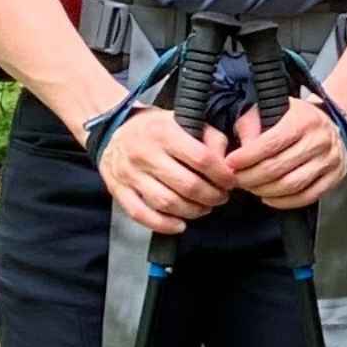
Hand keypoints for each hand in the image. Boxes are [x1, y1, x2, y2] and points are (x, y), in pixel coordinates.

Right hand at [92, 108, 234, 234]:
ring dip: (192, 211)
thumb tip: (227, 163)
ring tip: (204, 208)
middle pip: (187, 185)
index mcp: (165, 132)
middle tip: (221, 197)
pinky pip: (141, 214)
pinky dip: (163, 224)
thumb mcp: (185, 121)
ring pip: (167, 202)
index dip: (222, 175)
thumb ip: (211, 138)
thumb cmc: (158, 129)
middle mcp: (145, 153)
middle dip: (211, 196)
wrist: (115, 131)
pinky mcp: (118, 190)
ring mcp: (130, 173)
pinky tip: (180, 224)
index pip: (202, 158)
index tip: (231, 181)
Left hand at [229, 97, 346, 211]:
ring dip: (264, 190)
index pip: (270, 144)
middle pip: (278, 168)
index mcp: (303, 120)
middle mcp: (319, 140)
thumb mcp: (273, 109)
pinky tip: (268, 197)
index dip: (246, 157)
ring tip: (250, 187)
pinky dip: (283, 202)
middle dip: (250, 177)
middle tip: (236, 178)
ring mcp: (329, 160)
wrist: (332, 123)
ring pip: (291, 185)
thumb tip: (241, 148)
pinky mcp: (335, 177)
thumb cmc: (298, 118)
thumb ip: (253, 124)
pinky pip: (306, 197)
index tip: (230, 163)